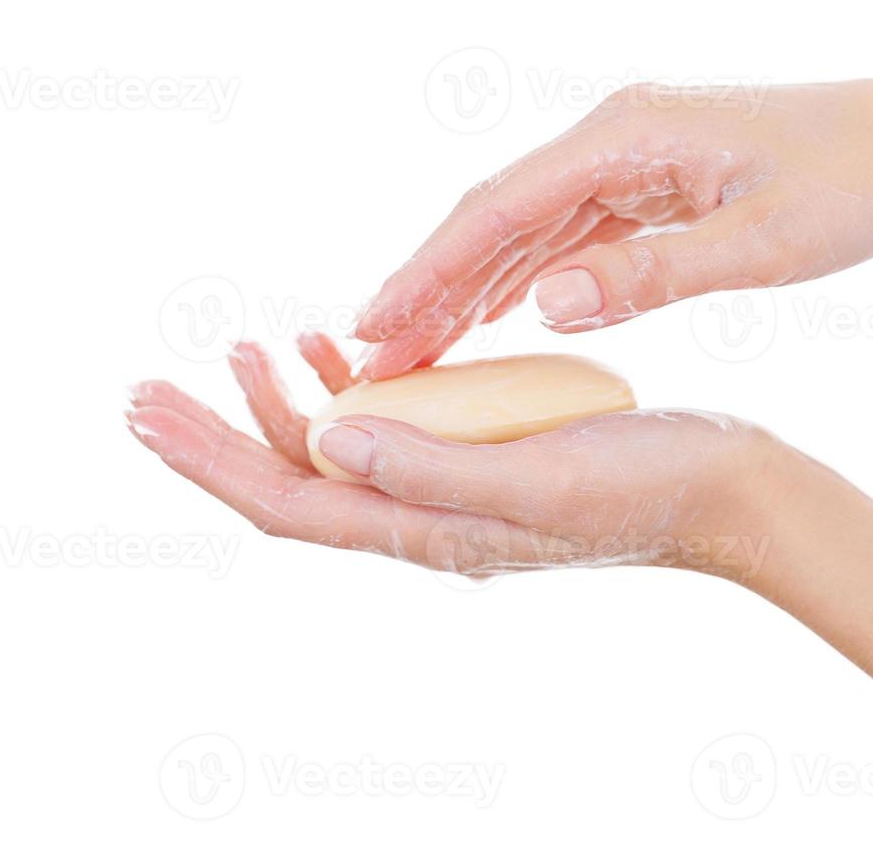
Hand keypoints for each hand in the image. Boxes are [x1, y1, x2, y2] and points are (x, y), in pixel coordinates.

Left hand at [126, 337, 785, 579]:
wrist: (727, 490)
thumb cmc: (647, 484)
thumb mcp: (537, 474)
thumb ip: (430, 465)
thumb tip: (326, 439)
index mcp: (428, 527)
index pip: (287, 501)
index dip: (210, 457)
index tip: (145, 409)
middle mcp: (426, 517)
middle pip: (294, 482)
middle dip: (219, 432)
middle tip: (152, 382)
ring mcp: (452, 490)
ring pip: (340, 454)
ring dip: (280, 406)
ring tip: (245, 345)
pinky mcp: (483, 459)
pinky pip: (393, 432)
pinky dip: (355, 392)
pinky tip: (340, 353)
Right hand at [353, 79, 872, 378]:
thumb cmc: (853, 187)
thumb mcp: (761, 244)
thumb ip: (650, 274)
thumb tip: (540, 307)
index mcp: (629, 135)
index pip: (500, 208)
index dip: (429, 270)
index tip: (374, 327)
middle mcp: (616, 135)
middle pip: (496, 215)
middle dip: (431, 285)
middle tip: (370, 355)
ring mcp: (631, 155)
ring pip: (525, 226)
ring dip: (469, 286)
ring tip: (415, 348)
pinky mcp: (651, 180)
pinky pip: (566, 231)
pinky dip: (524, 275)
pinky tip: (494, 315)